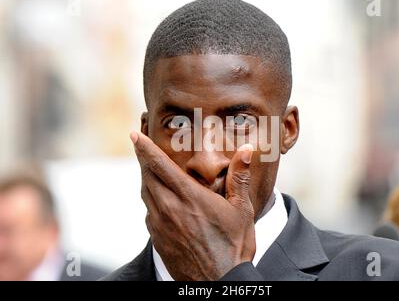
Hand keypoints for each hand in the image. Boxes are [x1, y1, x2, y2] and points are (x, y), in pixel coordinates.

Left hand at [131, 132, 255, 280]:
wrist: (220, 282)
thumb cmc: (233, 246)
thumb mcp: (242, 209)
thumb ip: (239, 177)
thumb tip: (247, 150)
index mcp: (189, 198)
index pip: (160, 165)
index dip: (145, 147)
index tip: (134, 134)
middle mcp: (170, 209)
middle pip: (147, 176)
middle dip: (143, 159)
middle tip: (142, 146)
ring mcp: (160, 225)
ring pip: (146, 194)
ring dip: (146, 178)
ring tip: (151, 170)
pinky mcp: (157, 238)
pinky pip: (149, 212)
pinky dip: (151, 199)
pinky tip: (161, 199)